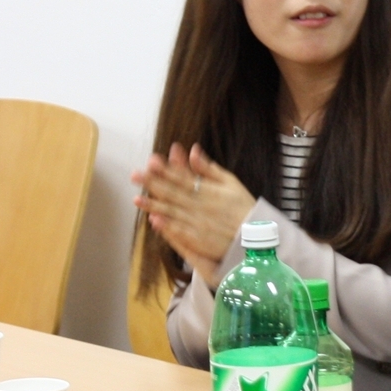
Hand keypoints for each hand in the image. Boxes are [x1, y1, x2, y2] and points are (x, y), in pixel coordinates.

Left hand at [131, 144, 256, 279]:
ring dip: (154, 205)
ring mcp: (199, 223)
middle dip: (153, 183)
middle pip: (174, 193)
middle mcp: (201, 205)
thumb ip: (208, 168)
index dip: (165, 170)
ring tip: (137, 199)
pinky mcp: (199, 240)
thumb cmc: (243, 207)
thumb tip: (193, 149)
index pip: (183, 177)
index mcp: (208, 189)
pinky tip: (155, 220)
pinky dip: (168, 226)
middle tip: (135, 175)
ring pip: (173, 212)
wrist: (255, 237)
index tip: (150, 162)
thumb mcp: (230, 182)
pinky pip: (181, 232)